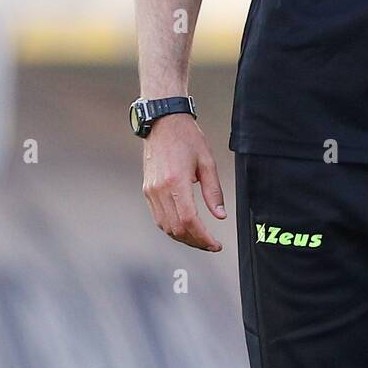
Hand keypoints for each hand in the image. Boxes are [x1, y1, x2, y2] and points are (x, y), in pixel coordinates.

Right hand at [141, 114, 226, 250]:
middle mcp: (160, 189)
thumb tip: (220, 216)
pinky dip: (172, 228)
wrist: (162, 123)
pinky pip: (158, 217)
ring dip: (183, 237)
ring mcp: (150, 191)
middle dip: (195, 241)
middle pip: (176, 228)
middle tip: (211, 244)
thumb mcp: (207, 161)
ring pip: (165, 227)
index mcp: (176, 182)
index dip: (203, 237)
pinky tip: (185, 227)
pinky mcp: (147, 190)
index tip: (216, 244)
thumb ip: (214, 191)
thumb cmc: (187, 138)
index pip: (189, 220)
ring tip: (200, 238)